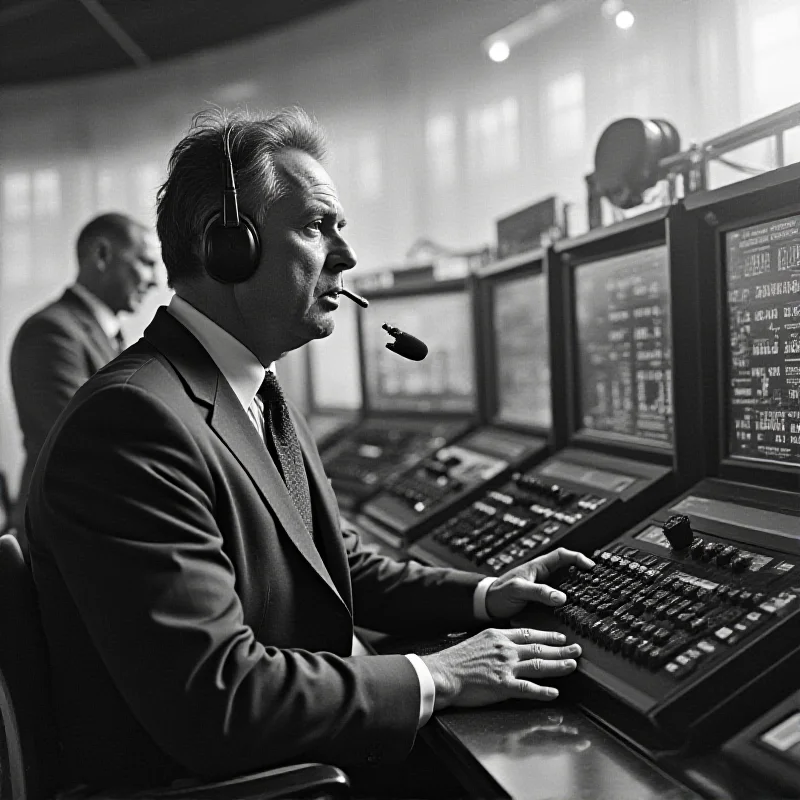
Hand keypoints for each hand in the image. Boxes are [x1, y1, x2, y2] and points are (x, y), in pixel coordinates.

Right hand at [420, 627, 580, 709]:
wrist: (441, 672)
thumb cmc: (454, 660)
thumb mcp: (476, 641)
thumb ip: (494, 642)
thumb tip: (506, 644)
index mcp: (498, 636)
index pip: (529, 633)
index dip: (548, 635)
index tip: (560, 637)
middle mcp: (505, 648)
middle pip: (539, 648)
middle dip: (561, 649)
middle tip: (577, 650)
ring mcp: (505, 666)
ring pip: (539, 665)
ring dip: (559, 665)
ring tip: (573, 666)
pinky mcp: (502, 685)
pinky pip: (527, 688)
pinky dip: (543, 691)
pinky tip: (554, 693)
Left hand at [485, 547, 593, 619]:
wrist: (487, 605)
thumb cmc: (499, 593)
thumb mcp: (518, 590)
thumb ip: (539, 592)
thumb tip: (562, 597)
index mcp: (537, 567)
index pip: (562, 556)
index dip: (578, 558)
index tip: (591, 567)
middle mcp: (542, 576)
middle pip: (568, 571)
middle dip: (583, 575)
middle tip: (597, 584)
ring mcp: (542, 588)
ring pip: (565, 586)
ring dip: (577, 590)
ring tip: (591, 598)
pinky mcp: (540, 602)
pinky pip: (558, 600)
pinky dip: (568, 604)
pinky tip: (575, 612)